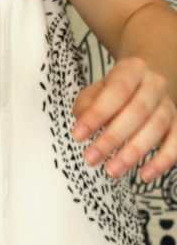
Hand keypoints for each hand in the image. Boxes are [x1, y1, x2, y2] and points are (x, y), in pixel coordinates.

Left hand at [71, 56, 176, 181]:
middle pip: (138, 111)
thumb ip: (87, 105)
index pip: (117, 90)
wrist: (149, 79)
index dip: (97, 114)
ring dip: (133, 152)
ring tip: (112, 172)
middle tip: (90, 159)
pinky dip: (162, 161)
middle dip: (112, 138)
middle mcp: (155, 84)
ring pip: (157, 128)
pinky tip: (144, 176)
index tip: (77, 136)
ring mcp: (169, 104)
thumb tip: (84, 125)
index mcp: (133, 69)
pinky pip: (176, 143)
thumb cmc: (116, 90)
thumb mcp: (97, 89)